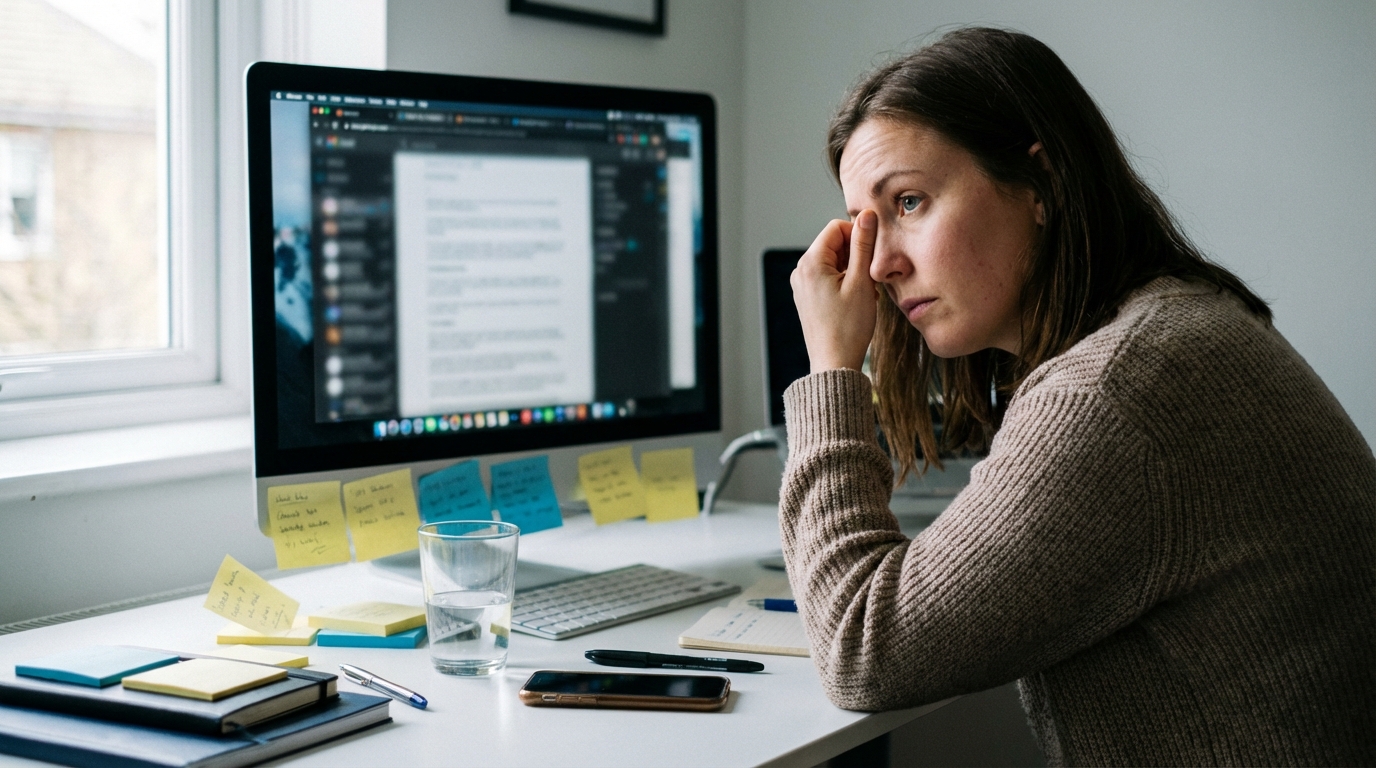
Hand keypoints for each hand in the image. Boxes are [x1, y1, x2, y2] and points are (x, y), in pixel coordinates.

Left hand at [789, 210, 877, 373]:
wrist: (834, 364)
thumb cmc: (848, 328)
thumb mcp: (861, 282)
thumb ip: (863, 245)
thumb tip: (867, 215)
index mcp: (810, 263)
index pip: (836, 228)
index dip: (858, 235)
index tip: (873, 255)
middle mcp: (801, 271)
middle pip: (834, 245)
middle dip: (857, 256)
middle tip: (871, 279)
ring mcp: (803, 285)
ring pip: (834, 262)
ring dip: (854, 271)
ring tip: (865, 294)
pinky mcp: (808, 298)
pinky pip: (829, 278)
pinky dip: (846, 283)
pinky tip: (857, 301)